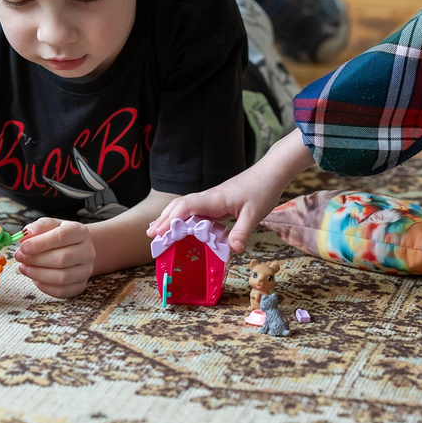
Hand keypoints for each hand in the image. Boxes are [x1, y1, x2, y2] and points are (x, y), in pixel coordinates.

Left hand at [12, 217, 95, 298]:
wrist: (76, 249)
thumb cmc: (58, 237)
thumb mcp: (49, 225)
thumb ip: (37, 227)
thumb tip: (25, 237)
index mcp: (80, 232)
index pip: (61, 237)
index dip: (40, 243)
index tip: (23, 247)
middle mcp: (87, 251)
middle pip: (62, 258)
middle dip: (36, 260)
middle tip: (19, 257)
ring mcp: (86, 270)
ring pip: (62, 277)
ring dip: (38, 274)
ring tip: (24, 268)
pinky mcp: (81, 285)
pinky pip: (62, 291)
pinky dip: (45, 287)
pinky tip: (35, 279)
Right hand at [150, 166, 290, 258]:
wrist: (271, 172)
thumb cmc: (263, 189)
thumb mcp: (255, 214)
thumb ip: (242, 232)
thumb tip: (233, 250)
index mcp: (214, 199)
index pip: (185, 207)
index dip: (170, 219)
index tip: (159, 232)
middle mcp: (209, 197)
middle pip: (179, 206)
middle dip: (164, 219)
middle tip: (150, 235)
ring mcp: (212, 198)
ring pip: (185, 207)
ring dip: (170, 217)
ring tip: (157, 230)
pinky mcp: (217, 201)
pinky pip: (195, 209)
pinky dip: (184, 217)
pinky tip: (183, 226)